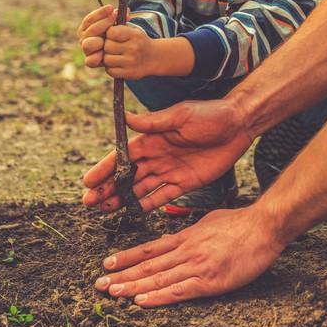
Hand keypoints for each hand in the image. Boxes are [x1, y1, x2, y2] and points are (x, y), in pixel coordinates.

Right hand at [77, 4, 115, 67]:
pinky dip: (96, 57)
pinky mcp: (92, 61)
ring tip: (107, 38)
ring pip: (87, 44)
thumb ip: (120, 18)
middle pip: (90, 30)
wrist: (121, 53)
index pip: (90, 19)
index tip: (110, 7)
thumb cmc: (118, 36)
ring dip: (97, 40)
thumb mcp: (118, 25)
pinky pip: (90, 61)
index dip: (100, 13)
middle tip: (114, 17)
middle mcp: (85, 39)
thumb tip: (127, 11)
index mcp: (87, 28)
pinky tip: (102, 54)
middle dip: (103, 23)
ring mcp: (88, 50)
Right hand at [83, 99, 251, 211]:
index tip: (87, 182)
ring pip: (141, 187)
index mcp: (154, 137)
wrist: (239, 124)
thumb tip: (126, 117)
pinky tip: (132, 212)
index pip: (124, 155)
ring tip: (103, 210)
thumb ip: (154, 122)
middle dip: (107, 188)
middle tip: (89, 203)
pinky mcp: (185, 182)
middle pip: (128, 175)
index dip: (105, 168)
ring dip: (122, 198)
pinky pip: (163, 196)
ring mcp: (171, 170)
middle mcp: (159, 155)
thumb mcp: (181, 115)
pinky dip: (147, 204)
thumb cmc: (211, 114)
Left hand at [93, 204, 283, 305]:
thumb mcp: (211, 220)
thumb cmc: (242, 223)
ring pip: (158, 278)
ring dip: (132, 286)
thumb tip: (181, 237)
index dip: (128, 256)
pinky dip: (158, 296)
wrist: (264, 226)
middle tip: (98, 283)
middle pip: (149, 265)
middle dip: (122, 274)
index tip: (107, 262)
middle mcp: (187, 250)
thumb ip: (194, 231)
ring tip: (112, 292)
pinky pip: (179, 290)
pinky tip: (142, 301)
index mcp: (188, 236)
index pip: (151, 248)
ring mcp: (197, 265)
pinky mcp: (209, 280)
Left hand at [102, 24, 155, 79]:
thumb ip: (118, 25)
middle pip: (107, 46)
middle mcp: (134, 48)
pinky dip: (111, 68)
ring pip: (107, 59)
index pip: (111, 32)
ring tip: (115, 56)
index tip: (113, 36)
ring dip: (108, 58)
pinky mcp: (129, 73)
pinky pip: (110, 70)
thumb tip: (105, 20)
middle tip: (114, 47)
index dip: (109, 34)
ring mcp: (132, 61)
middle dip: (108, 46)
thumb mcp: (133, 30)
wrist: (154, 57)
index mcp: (135, 35)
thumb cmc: (138, 41)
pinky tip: (118, 64)